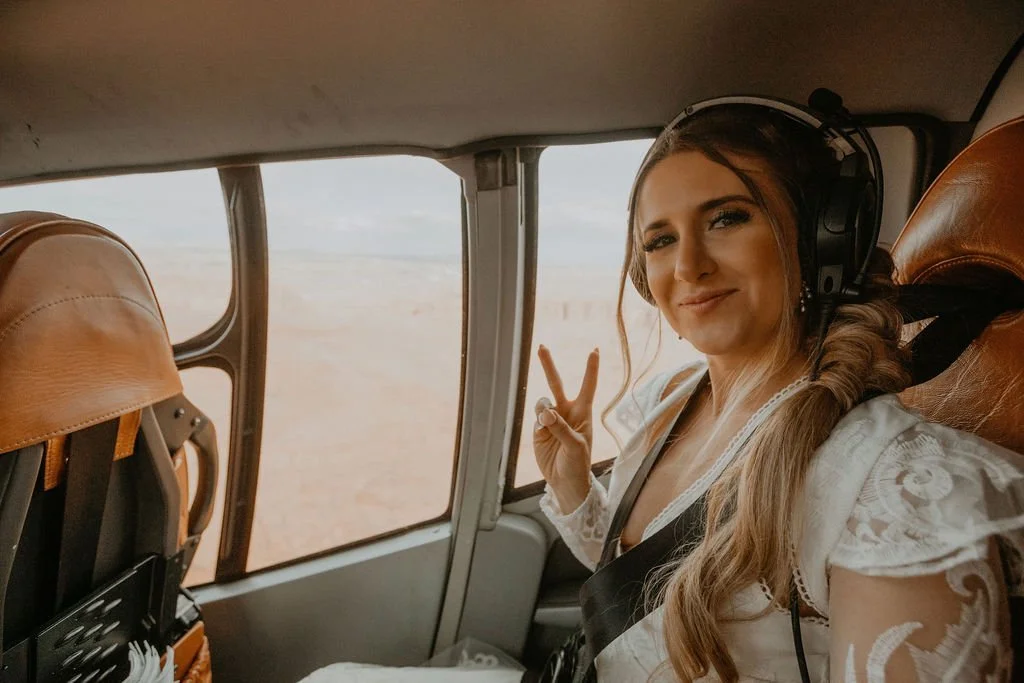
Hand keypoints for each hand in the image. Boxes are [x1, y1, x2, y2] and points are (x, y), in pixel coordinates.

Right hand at [533, 345, 599, 511]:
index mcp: (583, 413)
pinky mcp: (539, 429)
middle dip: (548, 365)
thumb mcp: (575, 446)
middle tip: (542, 347)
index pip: (588, 386)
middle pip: (556, 383)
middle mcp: (566, 412)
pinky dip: (537, 423)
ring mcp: (551, 420)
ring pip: (542, 402)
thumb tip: (545, 412)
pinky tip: (543, 433)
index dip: (590, 369)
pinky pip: (535, 417)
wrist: (564, 482)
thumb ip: (561, 428)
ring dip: (542, 409)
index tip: (594, 350)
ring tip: (546, 424)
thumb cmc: (578, 464)